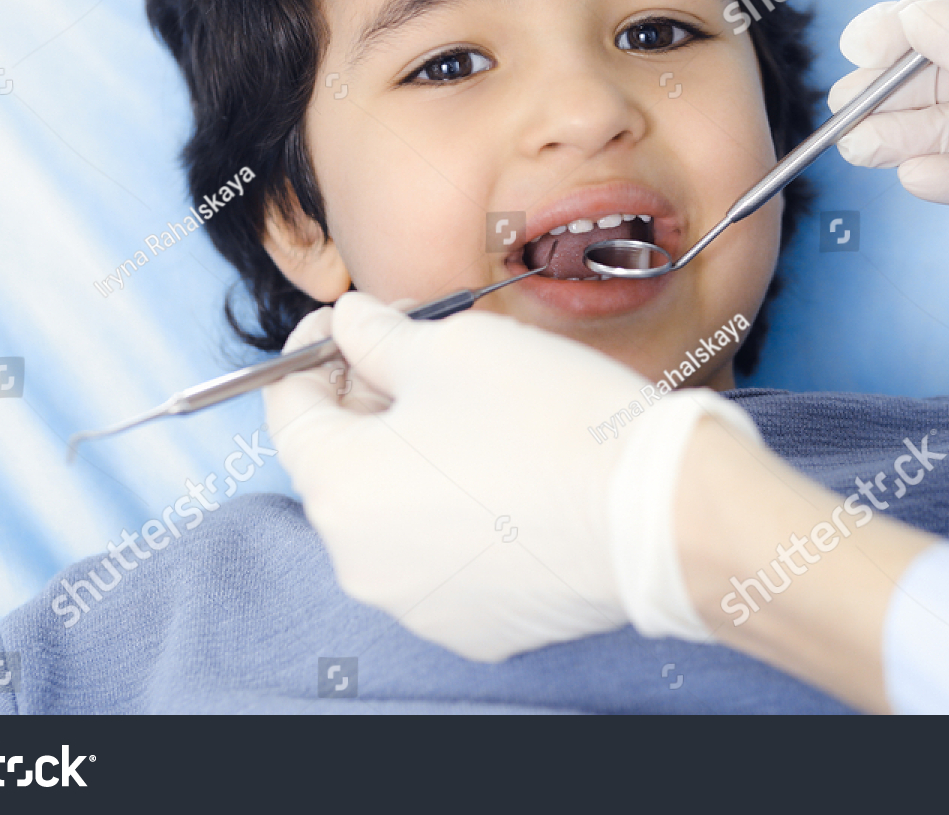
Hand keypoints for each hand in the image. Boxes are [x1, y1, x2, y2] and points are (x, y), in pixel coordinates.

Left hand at [262, 293, 753, 660]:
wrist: (661, 511)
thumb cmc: (551, 421)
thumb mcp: (451, 347)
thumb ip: (377, 335)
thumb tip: (348, 324)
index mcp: (339, 489)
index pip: (286, 411)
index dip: (310, 352)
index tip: (340, 321)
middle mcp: (360, 562)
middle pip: (339, 463)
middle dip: (366, 399)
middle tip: (412, 348)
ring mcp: (417, 603)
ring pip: (390, 511)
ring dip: (410, 455)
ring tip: (466, 409)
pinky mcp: (474, 627)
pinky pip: (440, 555)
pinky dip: (453, 509)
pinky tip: (501, 471)